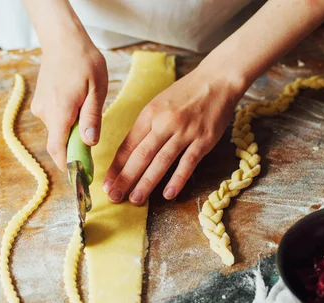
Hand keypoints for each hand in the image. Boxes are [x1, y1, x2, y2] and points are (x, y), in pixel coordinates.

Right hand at [30, 34, 106, 170]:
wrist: (62, 39)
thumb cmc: (84, 61)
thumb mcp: (97, 90)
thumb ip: (92, 118)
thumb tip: (89, 143)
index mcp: (60, 111)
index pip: (57, 149)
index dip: (68, 166)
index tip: (81, 176)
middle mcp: (45, 112)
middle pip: (59, 142)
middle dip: (74, 149)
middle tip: (92, 147)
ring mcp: (40, 107)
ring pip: (58, 131)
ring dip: (71, 132)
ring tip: (87, 115)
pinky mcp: (41, 103)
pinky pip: (55, 120)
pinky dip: (66, 121)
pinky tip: (78, 106)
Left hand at [103, 66, 245, 204]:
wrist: (217, 80)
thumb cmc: (186, 94)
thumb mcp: (159, 104)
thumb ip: (146, 127)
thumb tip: (129, 153)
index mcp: (150, 114)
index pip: (128, 145)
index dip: (116, 166)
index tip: (106, 183)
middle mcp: (164, 123)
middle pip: (141, 155)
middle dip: (125, 178)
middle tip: (114, 197)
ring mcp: (185, 132)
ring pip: (161, 161)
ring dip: (146, 182)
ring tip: (135, 200)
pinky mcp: (203, 140)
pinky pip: (187, 163)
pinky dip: (177, 179)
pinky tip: (168, 194)